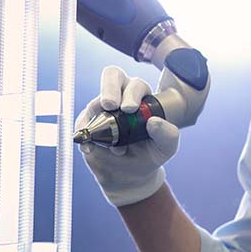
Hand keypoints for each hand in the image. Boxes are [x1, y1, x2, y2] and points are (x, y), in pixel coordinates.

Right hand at [75, 66, 178, 206]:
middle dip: (110, 88)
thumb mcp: (166, 147)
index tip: (129, 109)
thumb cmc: (149, 154)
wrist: (130, 175)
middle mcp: (120, 97)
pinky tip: (92, 149)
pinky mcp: (87, 124)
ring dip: (100, 122)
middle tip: (110, 105)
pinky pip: (82, 123)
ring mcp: (101, 110)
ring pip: (94, 103)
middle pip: (112, 76)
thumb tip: (153, 122)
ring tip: (114, 147)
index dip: (131, 92)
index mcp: (142, 98)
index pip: (135, 84)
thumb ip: (168, 134)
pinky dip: (85, 135)